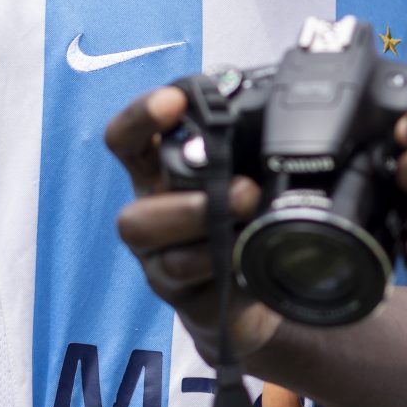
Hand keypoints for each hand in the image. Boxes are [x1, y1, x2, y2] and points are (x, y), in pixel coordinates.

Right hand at [106, 86, 282, 359]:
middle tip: (242, 190)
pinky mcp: (194, 306)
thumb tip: (280, 101)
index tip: (174, 100)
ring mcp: (167, 269)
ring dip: (213, 241)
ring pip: (166, 261)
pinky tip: (256, 263)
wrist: (252, 294)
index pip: (127, 143)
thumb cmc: (240, 220)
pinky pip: (202, 298)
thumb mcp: (240, 172)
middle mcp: (153, 223)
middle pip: (133, 219)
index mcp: (158, 178)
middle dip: (184, 205)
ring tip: (253, 219)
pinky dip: (232, 277)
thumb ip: (244, 144)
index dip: (140, 119)